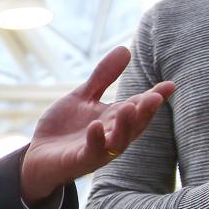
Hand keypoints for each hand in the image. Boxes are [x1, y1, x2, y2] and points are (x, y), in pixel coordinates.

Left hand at [18, 45, 174, 205]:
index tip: (170, 85)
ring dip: (125, 126)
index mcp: (114, 119)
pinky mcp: (80, 160)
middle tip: (155, 97)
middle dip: (146, 112)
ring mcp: (98, 149)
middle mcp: (111, 135)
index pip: (139, 107)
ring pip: (118, 140)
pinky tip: (96, 126)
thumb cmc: (65, 128)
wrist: (37, 156)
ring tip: (129, 107)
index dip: (155, 97)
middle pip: (134, 124)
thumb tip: (126, 49)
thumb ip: (104, 77)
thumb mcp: (84, 96)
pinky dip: (96, 140)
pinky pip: (92, 152)